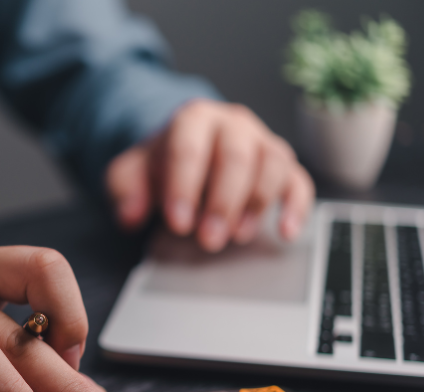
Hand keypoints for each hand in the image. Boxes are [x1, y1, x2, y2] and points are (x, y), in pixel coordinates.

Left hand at [107, 99, 314, 251]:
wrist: (184, 154)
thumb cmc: (161, 166)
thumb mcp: (130, 174)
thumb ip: (124, 190)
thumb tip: (130, 215)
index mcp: (193, 119)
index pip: (189, 148)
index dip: (184, 187)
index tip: (178, 223)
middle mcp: (232, 125)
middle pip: (235, 156)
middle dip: (222, 202)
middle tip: (208, 239)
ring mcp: (261, 143)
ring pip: (272, 164)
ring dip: (257, 204)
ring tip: (237, 236)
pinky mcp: (282, 166)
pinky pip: (298, 181)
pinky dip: (296, 207)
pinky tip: (285, 232)